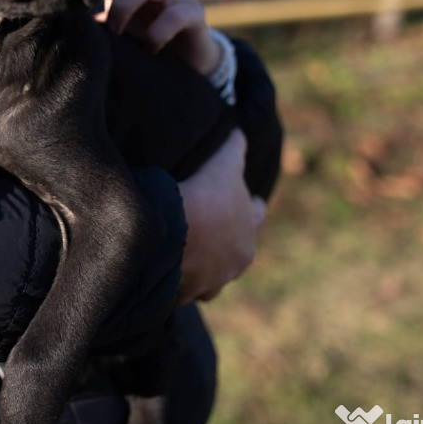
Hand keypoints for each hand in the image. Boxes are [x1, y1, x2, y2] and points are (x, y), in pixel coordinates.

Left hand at [98, 0, 221, 75]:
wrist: (189, 60)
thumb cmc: (145, 37)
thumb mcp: (118, 25)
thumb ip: (95, 14)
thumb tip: (56, 15)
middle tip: (91, 15)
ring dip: (126, 3)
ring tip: (116, 31)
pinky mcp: (193, 13)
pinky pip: (176, 14)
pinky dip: (158, 32)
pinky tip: (149, 49)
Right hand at [175, 129, 265, 302]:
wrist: (175, 233)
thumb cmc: (205, 196)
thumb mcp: (223, 163)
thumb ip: (235, 148)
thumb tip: (240, 130)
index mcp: (249, 227)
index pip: (255, 214)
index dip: (247, 206)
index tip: (239, 200)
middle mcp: (239, 258)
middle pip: (237, 251)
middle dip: (226, 243)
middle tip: (209, 232)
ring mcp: (215, 279)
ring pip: (214, 278)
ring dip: (204, 269)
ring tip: (187, 258)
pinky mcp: (190, 293)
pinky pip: (185, 291)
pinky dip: (179, 284)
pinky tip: (167, 275)